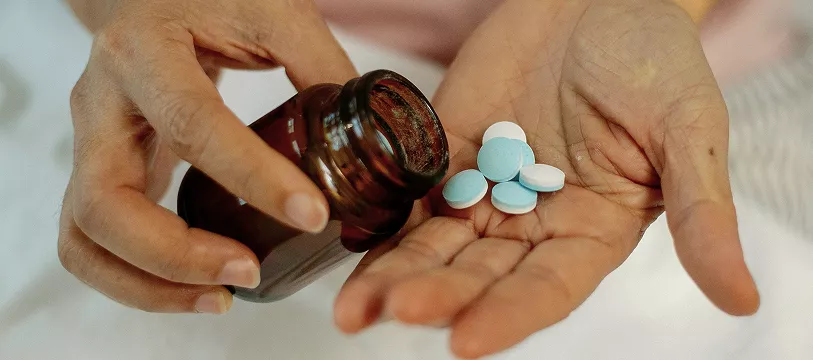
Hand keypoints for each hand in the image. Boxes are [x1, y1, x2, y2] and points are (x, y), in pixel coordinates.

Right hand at [58, 0, 355, 313]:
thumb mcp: (271, 14)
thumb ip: (321, 67)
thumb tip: (371, 140)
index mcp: (145, 52)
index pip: (193, 124)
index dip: (253, 177)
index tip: (312, 215)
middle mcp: (102, 104)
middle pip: (106, 204)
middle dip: (177, 255)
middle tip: (247, 272)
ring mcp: (92, 145)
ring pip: (86, 238)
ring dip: (149, 283)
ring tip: (220, 296)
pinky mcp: (102, 173)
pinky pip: (95, 243)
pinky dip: (138, 278)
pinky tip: (198, 283)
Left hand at [333, 0, 758, 356]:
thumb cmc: (654, 57)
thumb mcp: (690, 129)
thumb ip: (703, 212)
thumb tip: (742, 298)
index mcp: (592, 230)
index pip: (546, 289)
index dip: (508, 316)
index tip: (465, 341)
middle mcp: (532, 222)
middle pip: (477, 274)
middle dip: (433, 296)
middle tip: (388, 314)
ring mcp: (485, 188)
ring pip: (434, 244)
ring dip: (393, 276)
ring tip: (351, 307)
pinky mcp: (447, 151)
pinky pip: (410, 192)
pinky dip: (380, 219)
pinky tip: (347, 241)